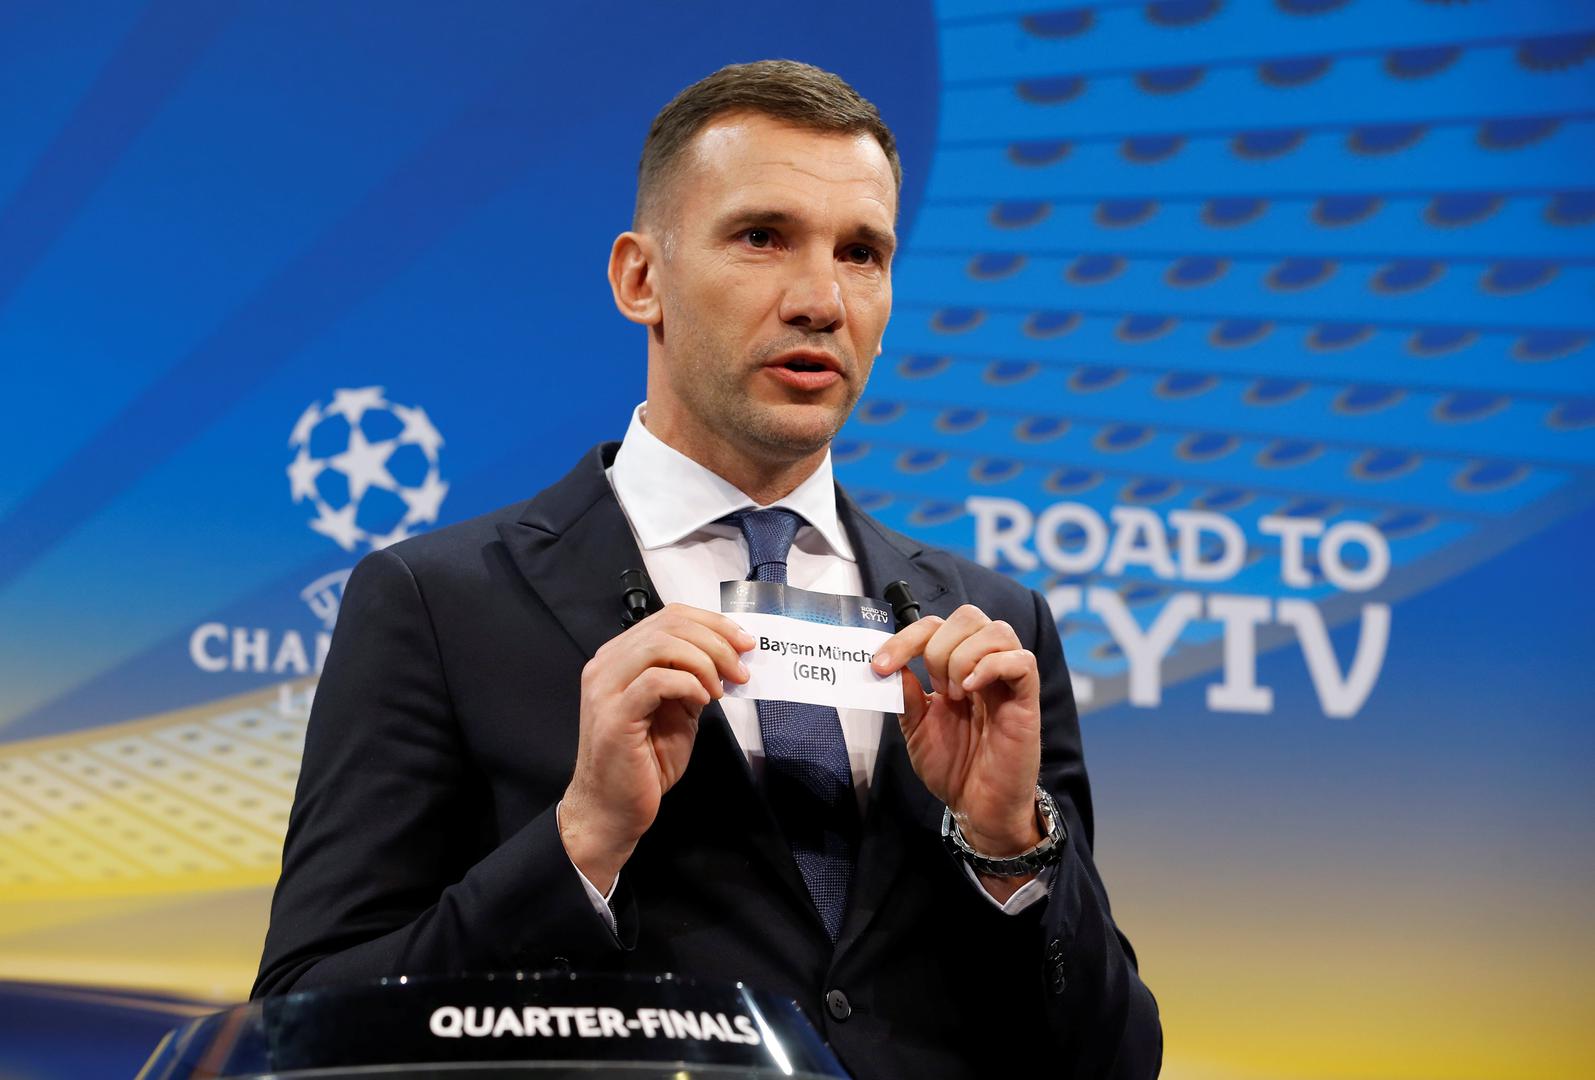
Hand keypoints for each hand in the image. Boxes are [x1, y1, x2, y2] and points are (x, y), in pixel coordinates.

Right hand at [560, 603, 752, 891]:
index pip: (669, 617)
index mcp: (620, 657)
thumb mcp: (677, 711)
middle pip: (668, 625)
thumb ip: (693, 680)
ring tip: (720, 689)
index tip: (744, 643)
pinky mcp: (614, 716)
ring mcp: (605, 689)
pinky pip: (656, 681)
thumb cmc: (645, 763)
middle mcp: (606, 665)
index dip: (713, 623)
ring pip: (660, 645)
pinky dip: (688, 685)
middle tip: (740, 669)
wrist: (613, 810)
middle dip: (716, 641)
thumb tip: (730, 658)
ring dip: (703, 661)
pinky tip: (702, 702)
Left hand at [871, 605, 1042, 860]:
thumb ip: (907, 694)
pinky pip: (1021, 661)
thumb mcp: (916, 728)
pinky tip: (972, 689)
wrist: (977, 809)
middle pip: (969, 615)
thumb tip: (891, 664)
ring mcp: (1007, 682)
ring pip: (997, 630)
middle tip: (936, 687)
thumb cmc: (953, 768)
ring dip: (964, 657)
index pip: (935, 626)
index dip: (905, 637)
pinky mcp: (1027, 701)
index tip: (880, 666)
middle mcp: (984, 667)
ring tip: (956, 695)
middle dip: (940, 645)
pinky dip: (992, 666)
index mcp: (957, 668)